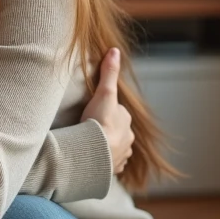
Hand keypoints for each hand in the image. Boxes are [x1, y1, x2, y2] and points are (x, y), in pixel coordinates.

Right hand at [80, 48, 133, 173]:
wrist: (94, 153)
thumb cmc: (99, 122)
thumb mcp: (104, 92)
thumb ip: (109, 72)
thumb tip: (114, 50)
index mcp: (126, 121)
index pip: (118, 113)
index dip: (107, 111)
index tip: (94, 112)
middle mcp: (128, 138)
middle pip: (118, 131)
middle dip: (108, 130)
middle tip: (91, 129)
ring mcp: (121, 155)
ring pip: (116, 148)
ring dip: (107, 147)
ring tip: (92, 145)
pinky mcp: (113, 168)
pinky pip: (110, 164)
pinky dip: (104, 161)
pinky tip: (94, 159)